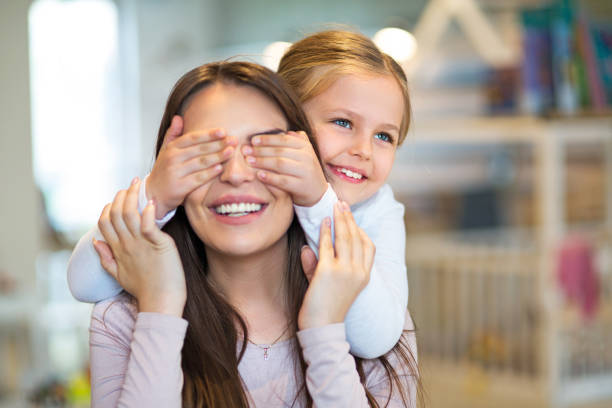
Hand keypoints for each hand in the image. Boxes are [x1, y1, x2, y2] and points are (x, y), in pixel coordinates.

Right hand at [95, 177, 186, 316]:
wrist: (161, 303)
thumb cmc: (144, 290)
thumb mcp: (119, 275)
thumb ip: (106, 258)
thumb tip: (96, 242)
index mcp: (117, 250)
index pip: (105, 222)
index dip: (108, 207)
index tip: (117, 197)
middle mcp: (126, 244)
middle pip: (116, 214)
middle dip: (121, 195)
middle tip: (131, 183)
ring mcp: (141, 244)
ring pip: (130, 214)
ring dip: (133, 196)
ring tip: (139, 184)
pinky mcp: (158, 244)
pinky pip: (148, 224)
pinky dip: (149, 211)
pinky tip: (151, 201)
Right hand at [147, 115, 236, 217]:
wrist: (154, 194)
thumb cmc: (163, 171)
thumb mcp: (164, 150)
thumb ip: (172, 134)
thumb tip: (178, 117)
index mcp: (171, 148)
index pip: (192, 138)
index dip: (208, 134)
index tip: (223, 131)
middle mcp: (172, 159)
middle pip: (199, 149)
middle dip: (218, 144)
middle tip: (233, 141)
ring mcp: (176, 173)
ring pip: (201, 162)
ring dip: (218, 156)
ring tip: (231, 152)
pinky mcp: (180, 187)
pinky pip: (198, 178)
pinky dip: (210, 173)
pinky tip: (220, 168)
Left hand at [242, 131, 326, 206]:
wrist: (318, 192)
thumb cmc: (304, 170)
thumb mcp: (304, 154)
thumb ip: (296, 142)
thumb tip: (285, 131)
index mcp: (305, 147)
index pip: (284, 139)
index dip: (268, 139)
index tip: (253, 140)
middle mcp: (307, 157)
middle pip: (280, 151)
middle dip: (261, 150)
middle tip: (246, 151)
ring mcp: (305, 172)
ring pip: (280, 164)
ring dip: (262, 162)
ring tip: (249, 161)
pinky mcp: (301, 186)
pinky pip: (283, 180)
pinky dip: (270, 177)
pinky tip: (259, 175)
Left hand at [298, 201, 374, 329]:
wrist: (321, 328)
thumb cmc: (325, 309)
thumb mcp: (329, 285)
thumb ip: (319, 266)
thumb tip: (307, 249)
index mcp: (364, 276)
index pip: (369, 247)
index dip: (361, 230)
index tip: (352, 219)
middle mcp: (358, 272)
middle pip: (357, 238)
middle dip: (350, 218)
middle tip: (343, 203)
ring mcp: (345, 271)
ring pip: (345, 238)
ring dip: (340, 219)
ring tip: (335, 206)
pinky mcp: (328, 271)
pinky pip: (327, 245)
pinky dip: (325, 231)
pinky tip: (323, 221)